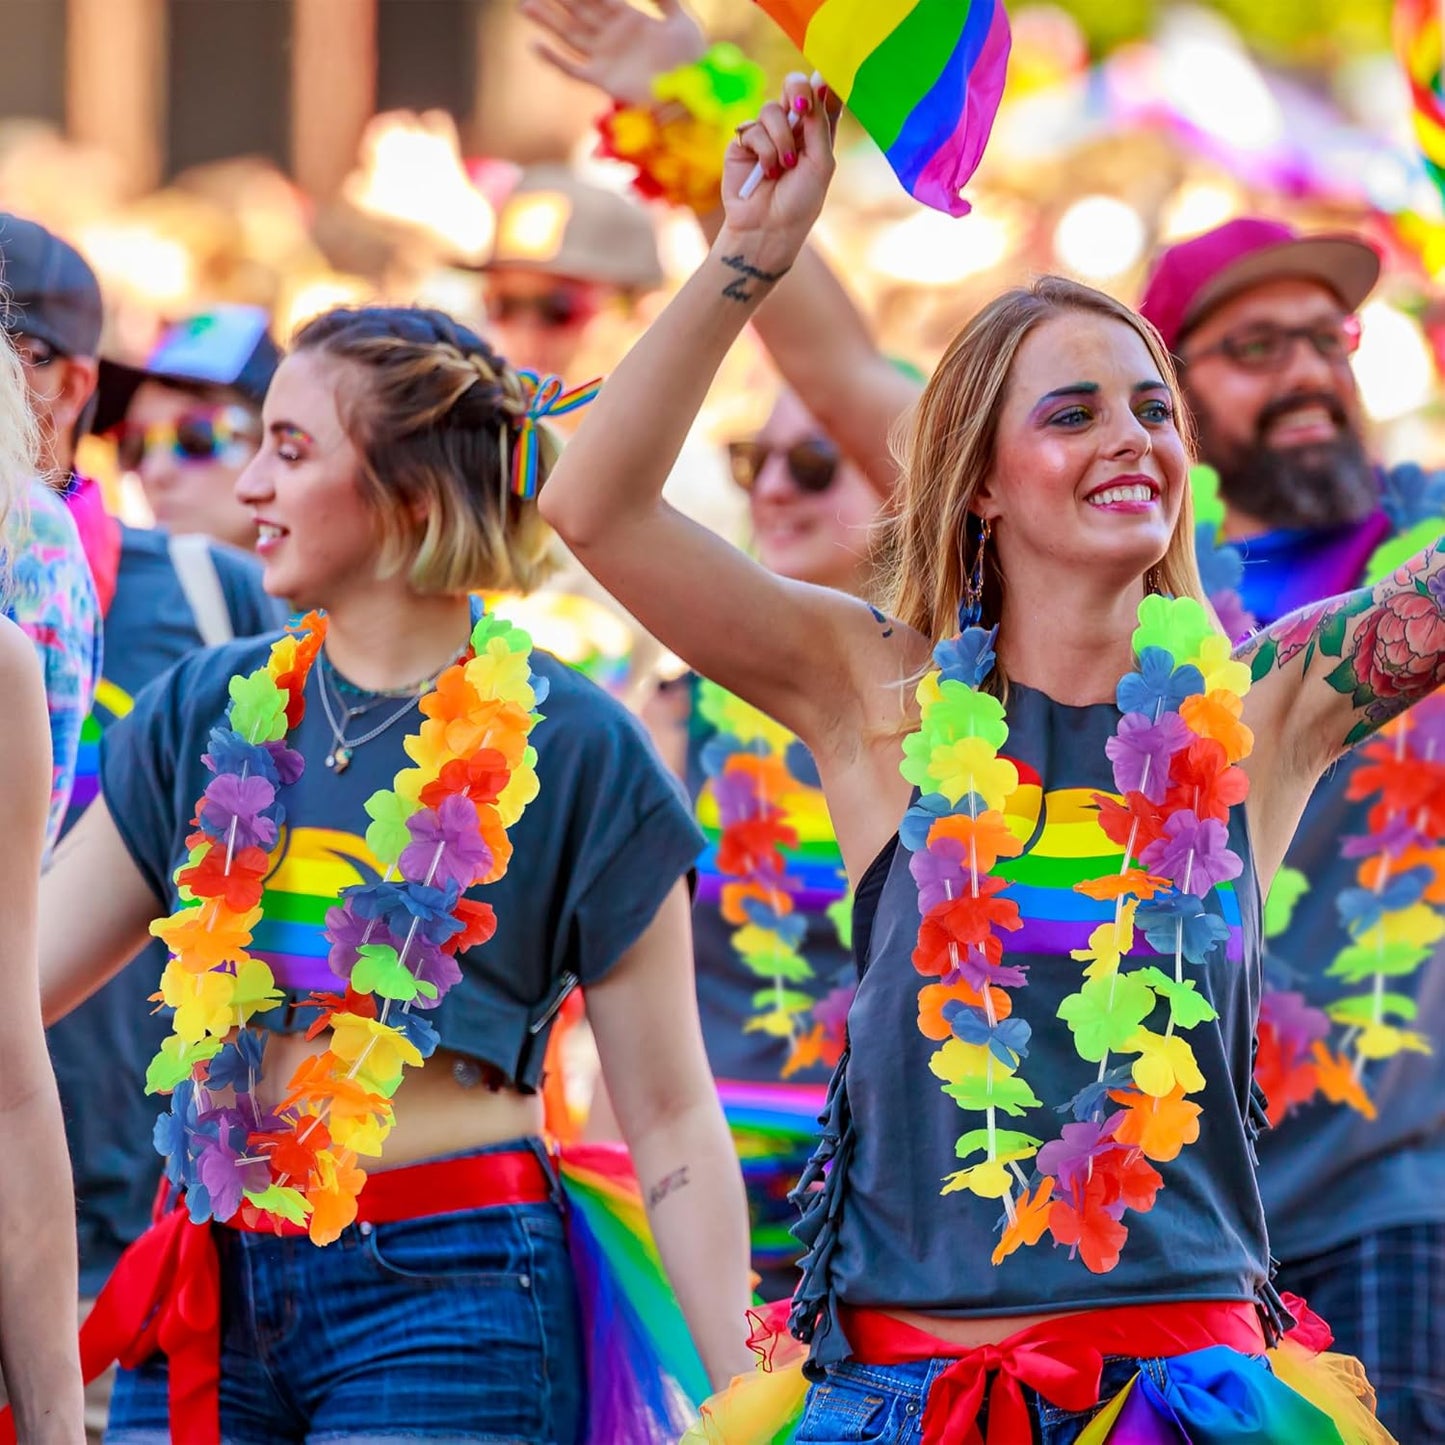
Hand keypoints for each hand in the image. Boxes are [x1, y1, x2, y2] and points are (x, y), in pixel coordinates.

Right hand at [519, 0, 706, 106]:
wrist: (691, 94)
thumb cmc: (692, 59)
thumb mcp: (681, 21)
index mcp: (629, 18)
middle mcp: (612, 36)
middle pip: (577, 12)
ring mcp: (605, 58)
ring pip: (568, 34)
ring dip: (547, 21)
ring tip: (525, 6)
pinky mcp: (601, 80)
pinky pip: (572, 68)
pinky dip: (553, 58)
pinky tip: (536, 46)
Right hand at [718, 74, 838, 277]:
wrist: (767, 229)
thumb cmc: (800, 203)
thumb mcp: (821, 163)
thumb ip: (820, 123)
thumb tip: (820, 81)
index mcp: (815, 133)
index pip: (822, 97)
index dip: (826, 82)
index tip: (829, 76)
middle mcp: (790, 129)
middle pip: (794, 87)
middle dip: (798, 91)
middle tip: (800, 109)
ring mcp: (765, 134)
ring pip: (771, 109)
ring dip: (780, 139)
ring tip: (783, 168)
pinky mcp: (743, 144)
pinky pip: (752, 128)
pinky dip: (764, 151)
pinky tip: (766, 172)